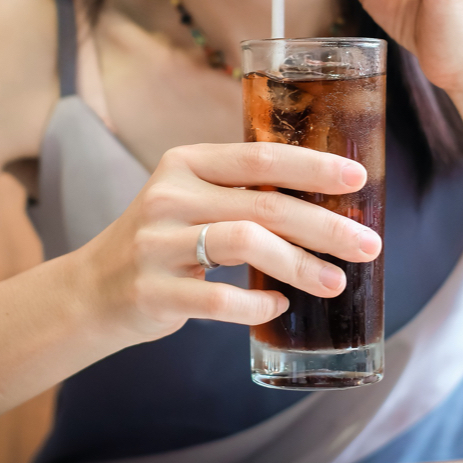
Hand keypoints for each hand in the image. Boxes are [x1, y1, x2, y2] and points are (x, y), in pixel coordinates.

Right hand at [77, 142, 381, 343]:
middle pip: (264, 204)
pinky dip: (256, 303)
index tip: (358, 178)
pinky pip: (218, 298)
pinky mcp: (153, 290)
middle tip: (368, 245)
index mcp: (187, 163)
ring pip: (244, 244)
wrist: (94, 289)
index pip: (260, 156)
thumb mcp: (193, 198)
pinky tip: (278, 305)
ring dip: (300, 265)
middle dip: (324, 225)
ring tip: (335, 282)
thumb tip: (330, 199)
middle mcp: (169, 196)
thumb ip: (244, 191)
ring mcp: (157, 244)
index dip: (312, 167)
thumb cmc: (165, 240)